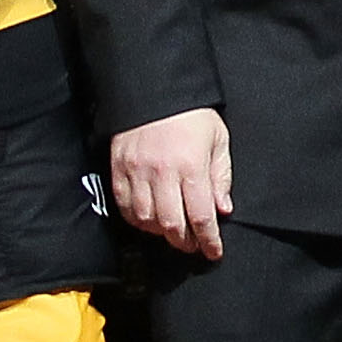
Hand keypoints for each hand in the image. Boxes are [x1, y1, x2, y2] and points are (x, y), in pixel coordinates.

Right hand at [108, 106, 237, 260]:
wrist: (155, 89)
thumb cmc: (192, 114)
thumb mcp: (218, 139)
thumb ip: (221, 176)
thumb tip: (223, 208)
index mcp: (191, 165)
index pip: (201, 216)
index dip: (209, 240)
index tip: (214, 251)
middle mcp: (162, 173)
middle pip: (172, 224)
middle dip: (185, 241)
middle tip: (194, 244)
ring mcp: (137, 172)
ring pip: (146, 220)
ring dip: (161, 233)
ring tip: (173, 231)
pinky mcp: (119, 169)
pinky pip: (124, 206)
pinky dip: (137, 219)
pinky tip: (149, 219)